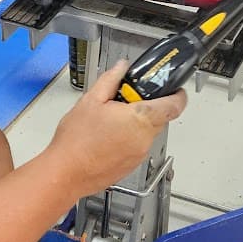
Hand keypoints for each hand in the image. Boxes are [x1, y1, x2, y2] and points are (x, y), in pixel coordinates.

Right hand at [42, 60, 185, 196]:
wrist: (65, 173)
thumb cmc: (76, 140)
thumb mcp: (90, 100)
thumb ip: (111, 80)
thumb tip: (122, 68)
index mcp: (141, 120)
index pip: (174, 105)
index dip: (177, 94)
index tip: (172, 88)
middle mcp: (145, 139)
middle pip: (160, 118)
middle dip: (147, 107)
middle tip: (124, 101)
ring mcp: (139, 155)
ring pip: (147, 133)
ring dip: (136, 124)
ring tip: (109, 121)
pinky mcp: (130, 166)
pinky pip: (137, 147)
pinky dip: (128, 139)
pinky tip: (106, 137)